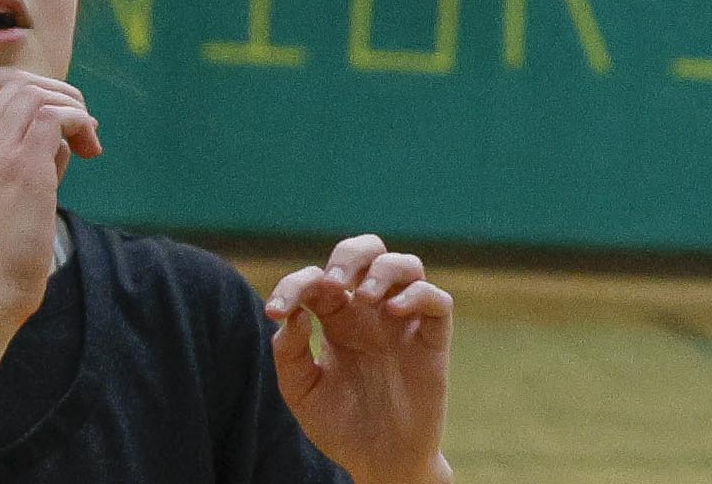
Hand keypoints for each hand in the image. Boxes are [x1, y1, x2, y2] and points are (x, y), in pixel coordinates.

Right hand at [0, 73, 99, 327]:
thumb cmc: (6, 253)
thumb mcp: (16, 197)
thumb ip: (36, 161)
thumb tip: (69, 137)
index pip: (8, 97)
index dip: (47, 99)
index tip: (70, 130)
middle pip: (22, 85)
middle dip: (63, 94)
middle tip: (84, 130)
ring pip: (38, 94)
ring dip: (74, 108)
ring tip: (89, 144)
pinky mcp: (23, 169)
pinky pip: (55, 116)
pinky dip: (79, 123)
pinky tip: (89, 151)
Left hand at [266, 234, 452, 483]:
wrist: (379, 461)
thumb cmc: (340, 425)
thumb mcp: (301, 392)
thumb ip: (290, 354)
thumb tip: (295, 313)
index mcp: (336, 319)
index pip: (317, 281)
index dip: (293, 286)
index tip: (274, 312)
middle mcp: (371, 311)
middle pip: (368, 251)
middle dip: (349, 255)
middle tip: (333, 281)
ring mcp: (403, 321)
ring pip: (406, 265)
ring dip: (383, 271)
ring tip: (363, 297)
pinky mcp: (432, 338)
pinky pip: (437, 300)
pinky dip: (417, 295)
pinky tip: (392, 312)